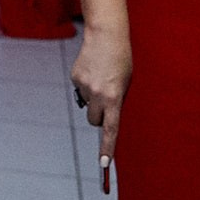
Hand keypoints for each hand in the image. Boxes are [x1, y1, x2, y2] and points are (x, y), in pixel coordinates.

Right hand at [71, 24, 132, 178]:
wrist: (106, 35)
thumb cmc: (121, 61)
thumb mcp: (125, 84)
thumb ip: (116, 102)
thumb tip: (101, 117)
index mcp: (114, 98)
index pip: (111, 129)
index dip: (107, 148)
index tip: (103, 163)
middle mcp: (97, 94)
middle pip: (94, 120)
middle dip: (99, 116)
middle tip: (106, 101)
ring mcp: (84, 86)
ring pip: (87, 104)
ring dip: (93, 98)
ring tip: (101, 78)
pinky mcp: (74, 78)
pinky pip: (81, 91)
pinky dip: (86, 84)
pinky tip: (92, 70)